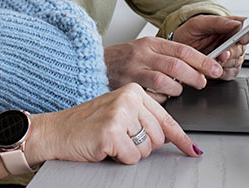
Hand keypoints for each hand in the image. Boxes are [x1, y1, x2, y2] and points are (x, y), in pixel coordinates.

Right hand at [27, 83, 201, 165]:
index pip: (166, 118)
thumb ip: (144, 119)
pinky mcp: (111, 131)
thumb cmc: (85, 124)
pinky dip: (119, 159)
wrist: (56, 131)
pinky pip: (132, 158)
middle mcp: (129, 98)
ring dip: (130, 153)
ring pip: (147, 149)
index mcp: (133, 91)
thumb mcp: (118, 113)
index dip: (180, 139)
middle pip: (158, 138)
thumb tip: (173, 137)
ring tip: (111, 141)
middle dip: (142, 147)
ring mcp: (120, 113)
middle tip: (120, 139)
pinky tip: (105, 147)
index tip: (192, 149)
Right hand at [103, 36, 222, 102]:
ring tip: (177, 90)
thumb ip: (166, 55)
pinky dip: (160, 100)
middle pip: (176, 66)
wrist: (92, 64)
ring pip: (164, 82)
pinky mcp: (126, 87)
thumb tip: (197, 66)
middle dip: (195, 77)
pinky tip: (160, 98)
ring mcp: (132, 71)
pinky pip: (150, 97)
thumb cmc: (123, 59)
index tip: (215, 68)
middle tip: (202, 83)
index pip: (182, 50)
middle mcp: (141, 55)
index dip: (203, 60)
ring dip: (177, 89)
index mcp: (149, 43)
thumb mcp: (144, 49)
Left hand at [171, 15, 248, 79]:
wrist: (180, 47)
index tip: (243, 37)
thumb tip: (235, 24)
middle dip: (231, 52)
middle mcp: (235, 42)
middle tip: (221, 54)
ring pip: (236, 63)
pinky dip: (222, 73)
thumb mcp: (199, 23)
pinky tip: (212, 68)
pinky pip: (231, 74)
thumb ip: (217, 22)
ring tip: (212, 60)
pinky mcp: (227, 69)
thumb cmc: (190, 32)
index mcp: (233, 27)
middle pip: (242, 49)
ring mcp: (232, 56)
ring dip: (224, 63)